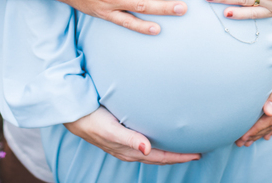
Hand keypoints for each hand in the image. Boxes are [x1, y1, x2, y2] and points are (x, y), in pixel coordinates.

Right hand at [65, 107, 201, 164]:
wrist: (73, 114)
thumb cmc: (91, 120)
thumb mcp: (109, 129)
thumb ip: (129, 139)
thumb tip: (147, 150)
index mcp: (129, 150)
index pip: (160, 157)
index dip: (179, 157)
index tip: (197, 154)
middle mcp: (129, 150)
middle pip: (160, 157)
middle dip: (178, 156)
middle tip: (198, 151)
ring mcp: (125, 144)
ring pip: (153, 152)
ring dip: (169, 152)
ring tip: (184, 146)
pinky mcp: (122, 136)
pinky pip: (145, 144)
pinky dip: (158, 145)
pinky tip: (162, 137)